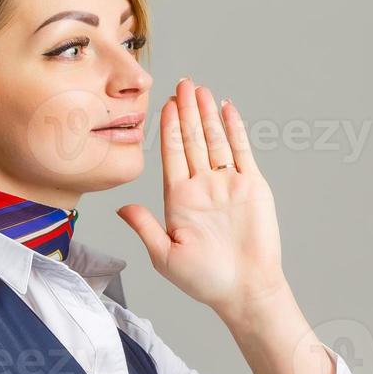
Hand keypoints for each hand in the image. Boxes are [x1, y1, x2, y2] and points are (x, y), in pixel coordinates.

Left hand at [116, 77, 289, 319]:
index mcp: (179, 200)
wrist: (245, 290)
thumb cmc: (205, 280)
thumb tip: (121, 208)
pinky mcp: (251, 186)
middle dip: (186, 112)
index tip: (162, 104)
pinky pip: (241, 151)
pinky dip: (234, 129)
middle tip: (182, 84)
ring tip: (200, 89)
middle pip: (192, 140)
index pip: (171, 155)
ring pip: (215, 140)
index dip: (168, 128)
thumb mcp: (165, 256)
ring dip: (207, 115)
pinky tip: (226, 108)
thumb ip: (145, 227)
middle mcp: (202, 187)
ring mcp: (227, 184)